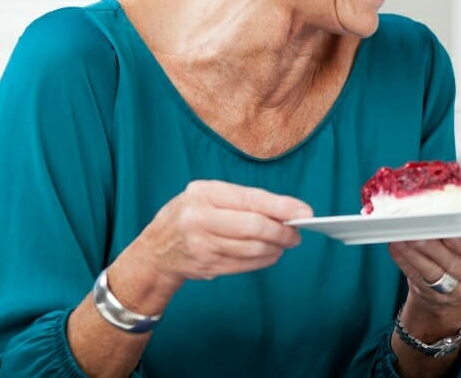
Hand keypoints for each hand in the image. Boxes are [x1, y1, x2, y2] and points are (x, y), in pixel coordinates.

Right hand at [130, 180, 311, 297]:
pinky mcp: (206, 266)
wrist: (155, 250)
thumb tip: (287, 211)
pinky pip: (244, 265)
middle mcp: (200, 219)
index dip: (282, 207)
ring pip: (251, 249)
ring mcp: (202, 245)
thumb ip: (245, 201)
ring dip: (275, 248)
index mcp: (204, 194)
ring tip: (286, 243)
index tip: (305, 213)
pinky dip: (263, 260)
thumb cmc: (191, 215)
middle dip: (282, 231)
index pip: (251, 201)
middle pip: (254, 228)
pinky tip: (271, 254)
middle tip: (297, 234)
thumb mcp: (209, 196)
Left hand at [389, 235, 460, 309]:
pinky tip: (396, 246)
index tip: (448, 232)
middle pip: (452, 263)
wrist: (458, 282)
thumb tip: (444, 212)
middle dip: (433, 246)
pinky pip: (416, 277)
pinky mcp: (433, 297)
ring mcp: (454, 292)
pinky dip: (404, 261)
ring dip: (415, 253)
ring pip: (432, 272)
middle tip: (418, 229)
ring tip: (403, 236)